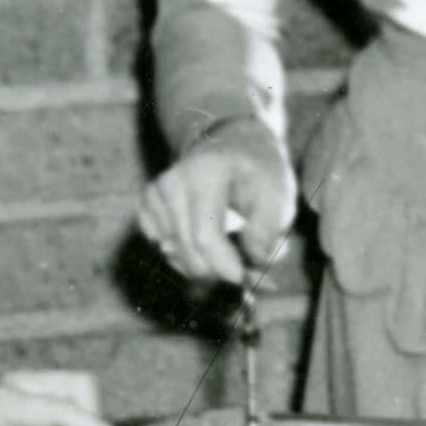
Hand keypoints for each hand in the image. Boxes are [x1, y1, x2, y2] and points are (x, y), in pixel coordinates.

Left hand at [0, 369, 114, 425]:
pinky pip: (72, 402)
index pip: (63, 411)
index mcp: (2, 404)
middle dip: (89, 422)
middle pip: (77, 387)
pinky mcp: (30, 398)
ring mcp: (21, 388)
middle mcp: (12, 387)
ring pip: (79, 392)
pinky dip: (78, 425)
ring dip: (84, 423)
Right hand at [135, 134, 296, 289]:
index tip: (244, 280)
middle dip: (218, 270)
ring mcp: (154, 194)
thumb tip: (252, 266)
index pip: (206, 236)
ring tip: (231, 247)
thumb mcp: (279, 195)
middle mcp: (172, 182)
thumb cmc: (259, 173)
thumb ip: (269, 233)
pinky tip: (206, 241)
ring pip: (173, 254)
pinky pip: (162, 249)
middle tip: (245, 269)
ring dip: (204, 264)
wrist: (232, 145)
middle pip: (186, 250)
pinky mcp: (146, 206)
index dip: (225, 267)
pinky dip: (186, 256)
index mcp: (206, 173)